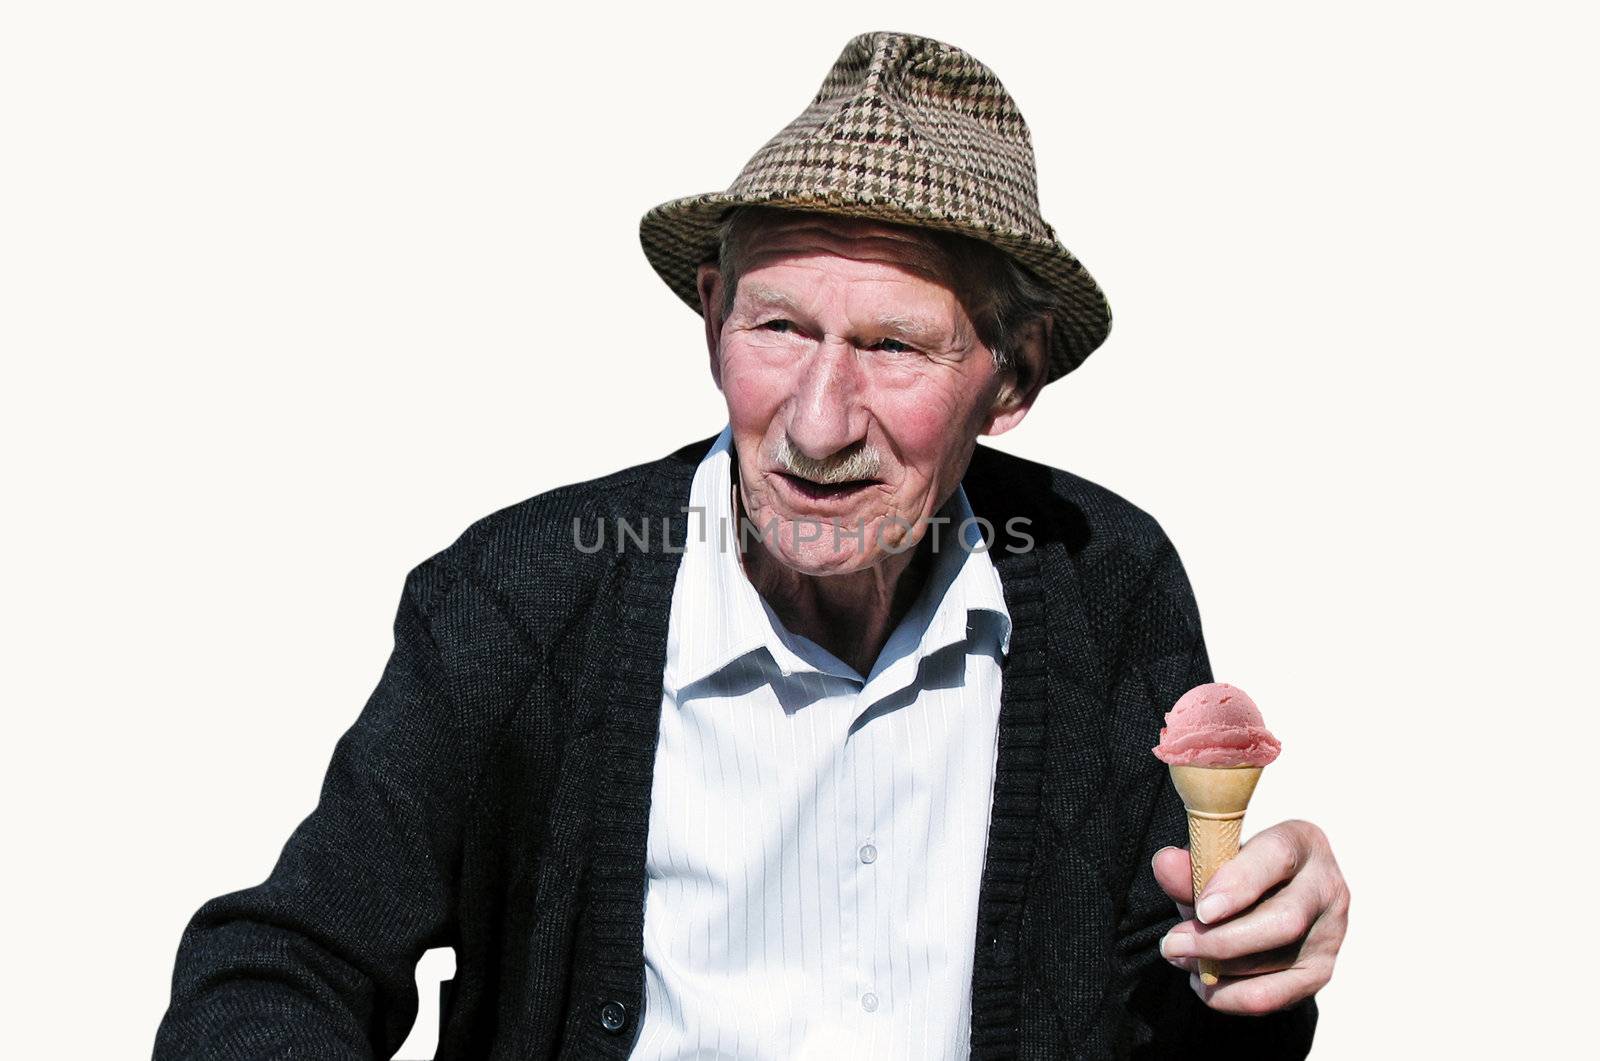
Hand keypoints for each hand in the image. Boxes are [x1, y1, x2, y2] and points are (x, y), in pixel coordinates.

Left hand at [1151, 819, 1347, 1014]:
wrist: (1269, 898)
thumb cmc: (1238, 872)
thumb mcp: (1214, 860)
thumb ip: (1192, 866)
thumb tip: (1165, 864)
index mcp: (1301, 842)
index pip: (1277, 857)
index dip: (1239, 884)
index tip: (1203, 909)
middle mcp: (1326, 887)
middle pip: (1284, 921)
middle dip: (1221, 939)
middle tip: (1173, 944)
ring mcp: (1329, 934)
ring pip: (1275, 961)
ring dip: (1217, 967)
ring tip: (1179, 957)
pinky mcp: (1319, 973)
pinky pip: (1274, 996)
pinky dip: (1231, 996)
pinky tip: (1204, 984)